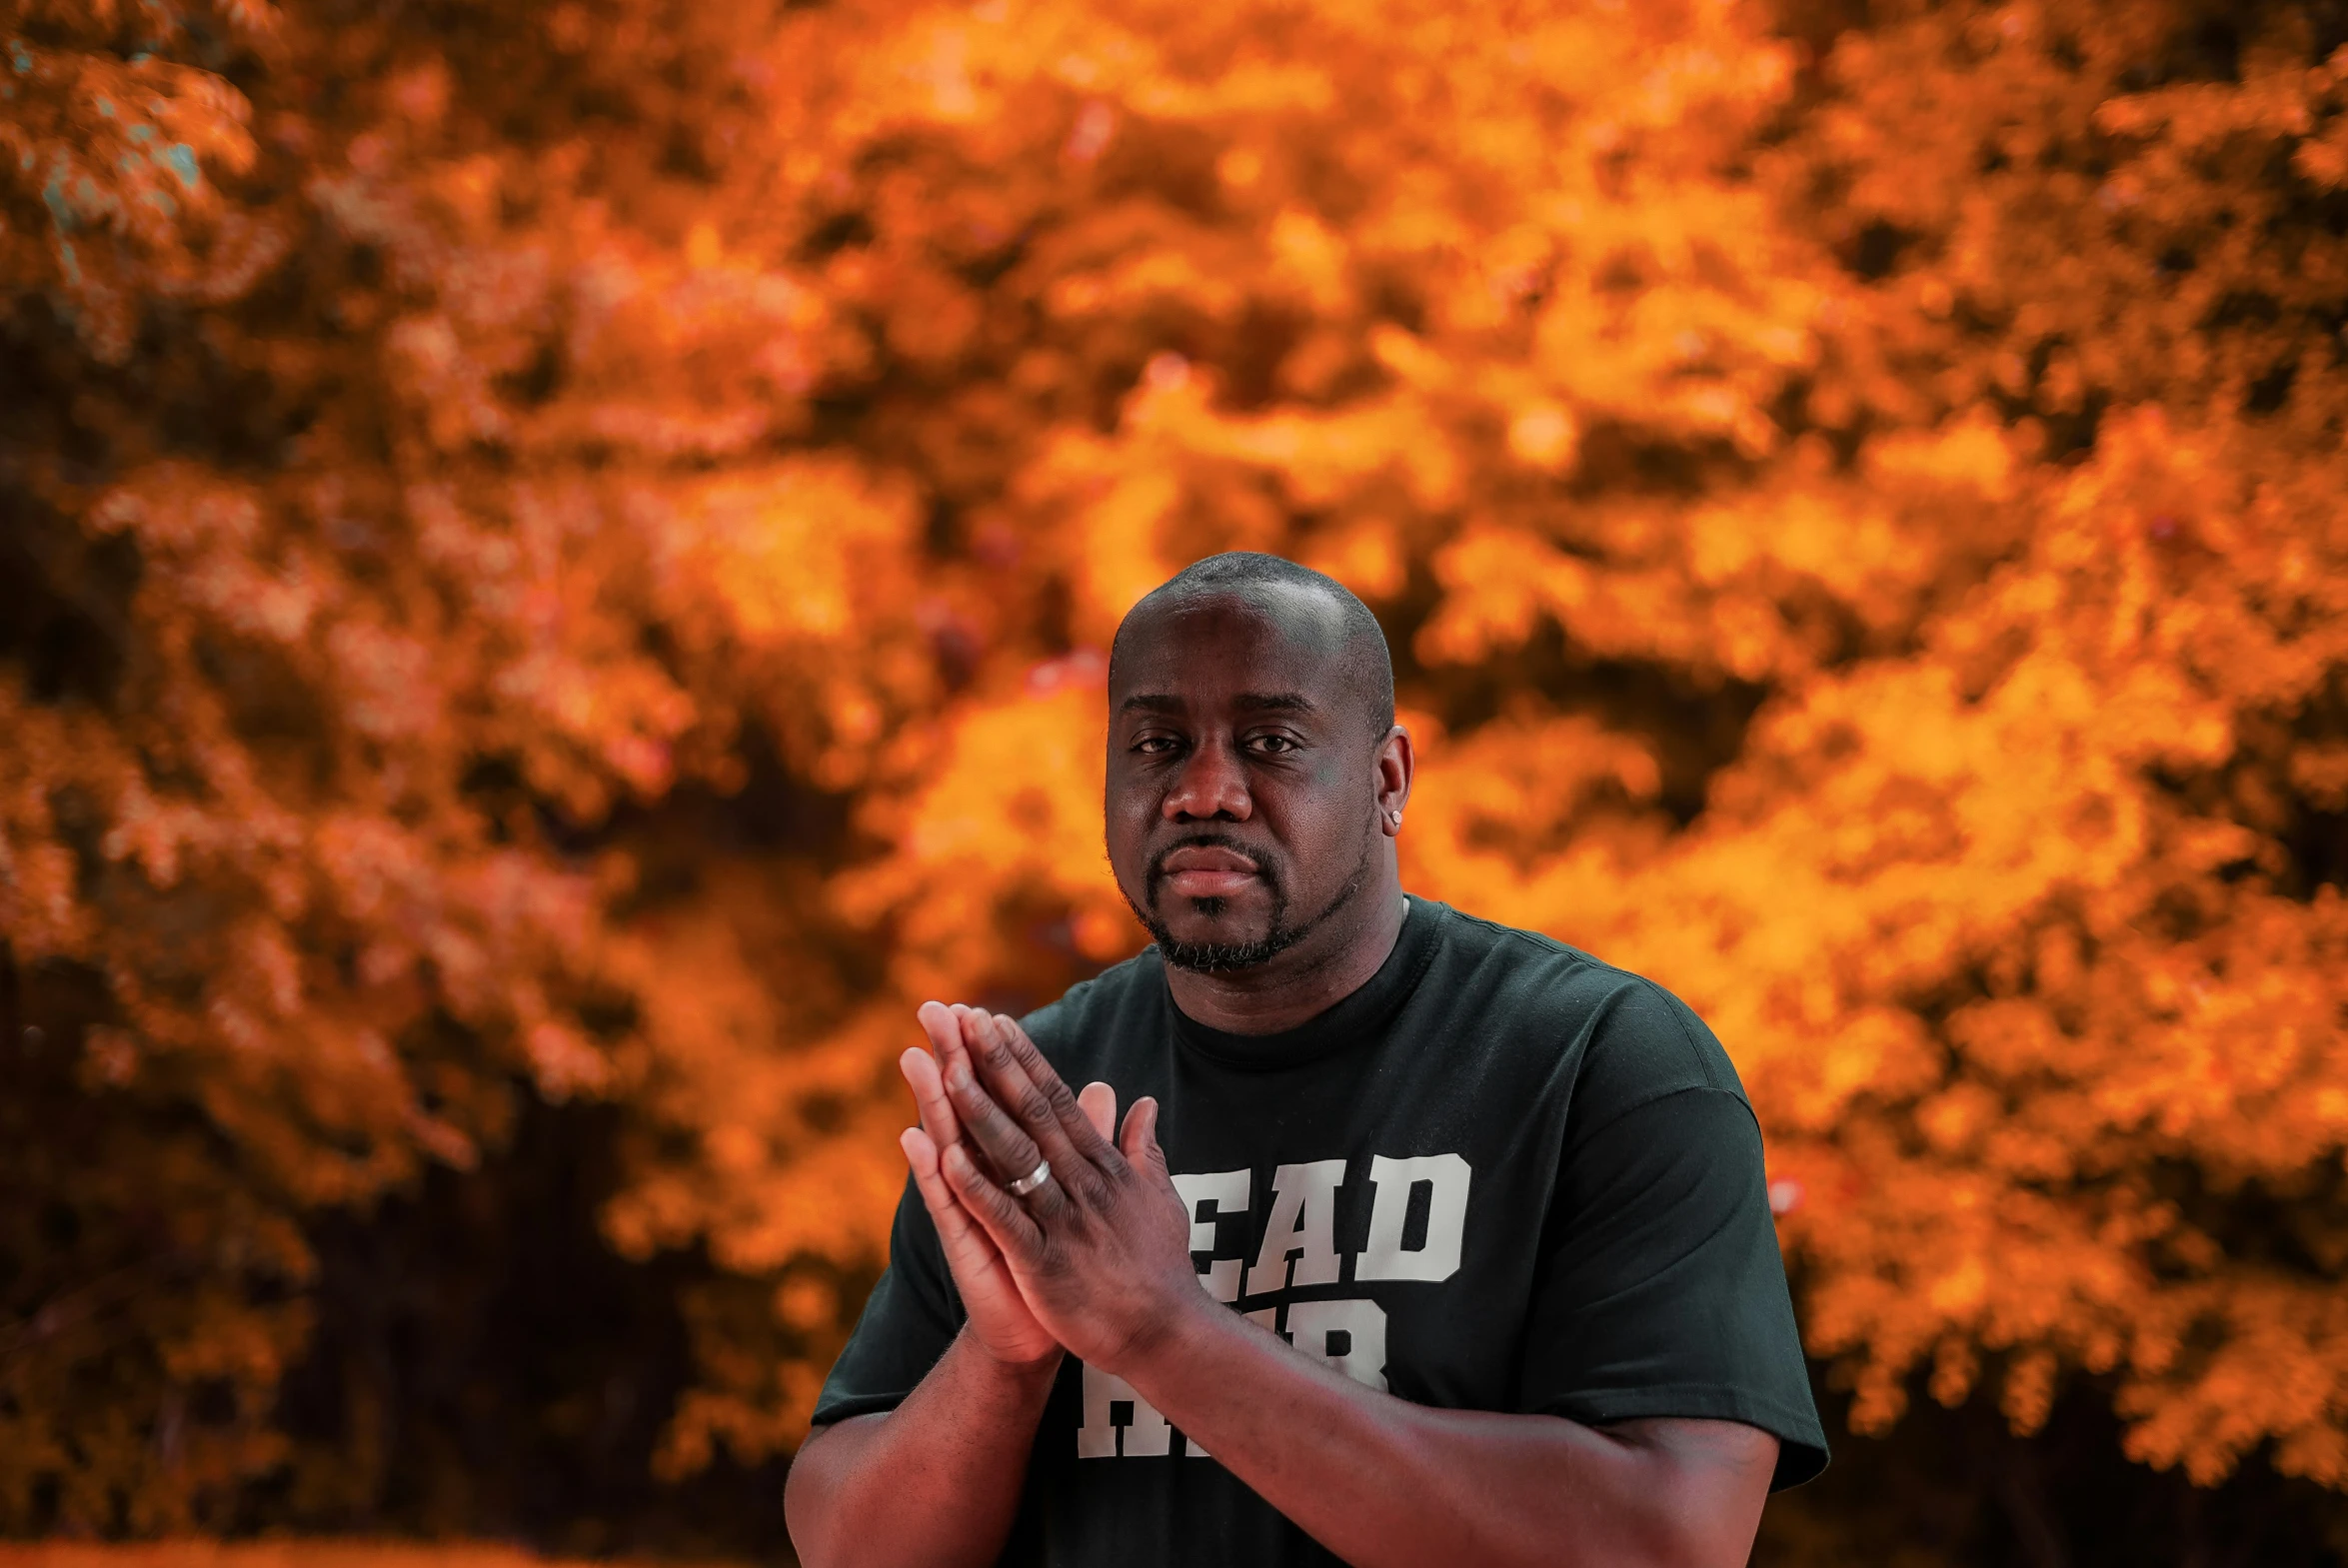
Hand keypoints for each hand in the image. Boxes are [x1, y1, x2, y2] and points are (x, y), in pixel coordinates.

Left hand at [934, 1008, 1208, 1374]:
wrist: (1167, 1333)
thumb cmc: (1161, 1267)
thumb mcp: (1159, 1196)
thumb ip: (1143, 1147)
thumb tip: (1142, 1102)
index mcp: (1103, 1166)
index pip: (1059, 1100)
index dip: (1024, 1060)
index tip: (995, 1022)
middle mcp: (1083, 1183)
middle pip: (1033, 1112)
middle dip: (996, 1065)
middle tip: (962, 1020)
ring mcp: (1064, 1221)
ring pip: (1015, 1156)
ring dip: (979, 1112)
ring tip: (945, 1070)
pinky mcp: (1046, 1263)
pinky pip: (1005, 1219)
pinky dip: (977, 1187)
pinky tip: (947, 1159)